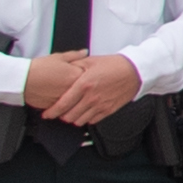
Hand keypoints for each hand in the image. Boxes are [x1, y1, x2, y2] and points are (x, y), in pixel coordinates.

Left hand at [23, 51, 142, 125]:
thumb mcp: (91, 61)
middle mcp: (91, 98)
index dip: (51, 112)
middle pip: (68, 116)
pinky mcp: (108, 110)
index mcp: (84, 85)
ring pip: (79, 121)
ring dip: (73, 118)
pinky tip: (85, 112)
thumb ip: (74, 66)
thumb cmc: (115, 65)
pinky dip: (86, 119)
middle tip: (59, 112)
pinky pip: (92, 121)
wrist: (135, 71)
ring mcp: (100, 106)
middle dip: (61, 116)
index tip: (47, 114)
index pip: (62, 104)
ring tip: (71, 112)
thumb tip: (63, 69)